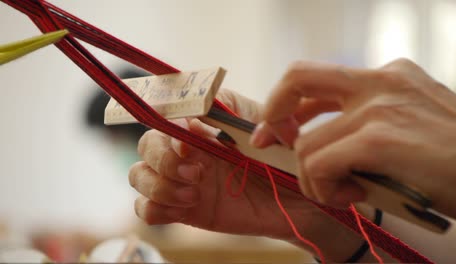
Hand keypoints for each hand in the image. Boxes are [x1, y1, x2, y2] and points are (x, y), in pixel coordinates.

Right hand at [128, 89, 366, 260]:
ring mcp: (183, 180)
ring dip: (158, 185)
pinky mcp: (184, 210)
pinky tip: (186, 207)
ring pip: (138, 175)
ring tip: (193, 194)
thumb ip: (234, 113)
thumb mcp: (267, 126)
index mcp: (204, 125)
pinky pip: (147, 210)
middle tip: (197, 173)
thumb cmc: (284, 157)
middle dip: (164, 159)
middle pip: (146, 145)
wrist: (298, 200)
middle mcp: (188, 150)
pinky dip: (154, 208)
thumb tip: (196, 119)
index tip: (192, 142)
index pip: (166, 115)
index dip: (170, 127)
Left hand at [251, 59, 455, 220]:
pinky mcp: (380, 137)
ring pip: (306, 143)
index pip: (318, 78)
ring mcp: (379, 107)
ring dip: (313, 178)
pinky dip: (324, 188)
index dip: (287, 103)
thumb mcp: (410, 125)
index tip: (276, 129)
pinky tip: (352, 196)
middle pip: (298, 77)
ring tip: (343, 192)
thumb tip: (321, 145)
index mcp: (388, 76)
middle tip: (269, 143)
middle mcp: (381, 81)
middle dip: (273, 112)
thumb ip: (367, 125)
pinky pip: (320, 164)